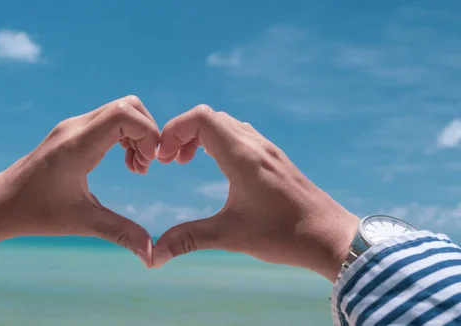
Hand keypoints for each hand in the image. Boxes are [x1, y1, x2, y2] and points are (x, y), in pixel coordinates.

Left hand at [0, 96, 158, 268]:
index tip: (149, 163)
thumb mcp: (81, 222)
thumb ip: (120, 233)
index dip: (147, 133)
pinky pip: (110, 119)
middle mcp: (75, 127)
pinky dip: (126, 135)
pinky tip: (125, 162)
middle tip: (145, 165)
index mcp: (77, 145)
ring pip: (121, 109)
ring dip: (138, 134)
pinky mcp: (72, 131)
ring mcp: (73, 126)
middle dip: (147, 132)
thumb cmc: (36, 212)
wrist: (0, 203)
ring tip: (137, 167)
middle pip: (128, 105)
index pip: (124, 113)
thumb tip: (151, 256)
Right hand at [152, 105, 359, 280]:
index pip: (201, 118)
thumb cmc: (284, 235)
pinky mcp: (275, 159)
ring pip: (226, 124)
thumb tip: (154, 256)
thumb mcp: (230, 237)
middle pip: (210, 117)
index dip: (174, 130)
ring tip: (185, 162)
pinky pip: (240, 134)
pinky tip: (215, 167)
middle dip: (182, 133)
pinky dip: (218, 141)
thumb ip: (189, 239)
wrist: (331, 237)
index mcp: (242, 156)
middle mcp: (255, 145)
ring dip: (200, 136)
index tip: (163, 158)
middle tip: (170, 161)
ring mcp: (267, 149)